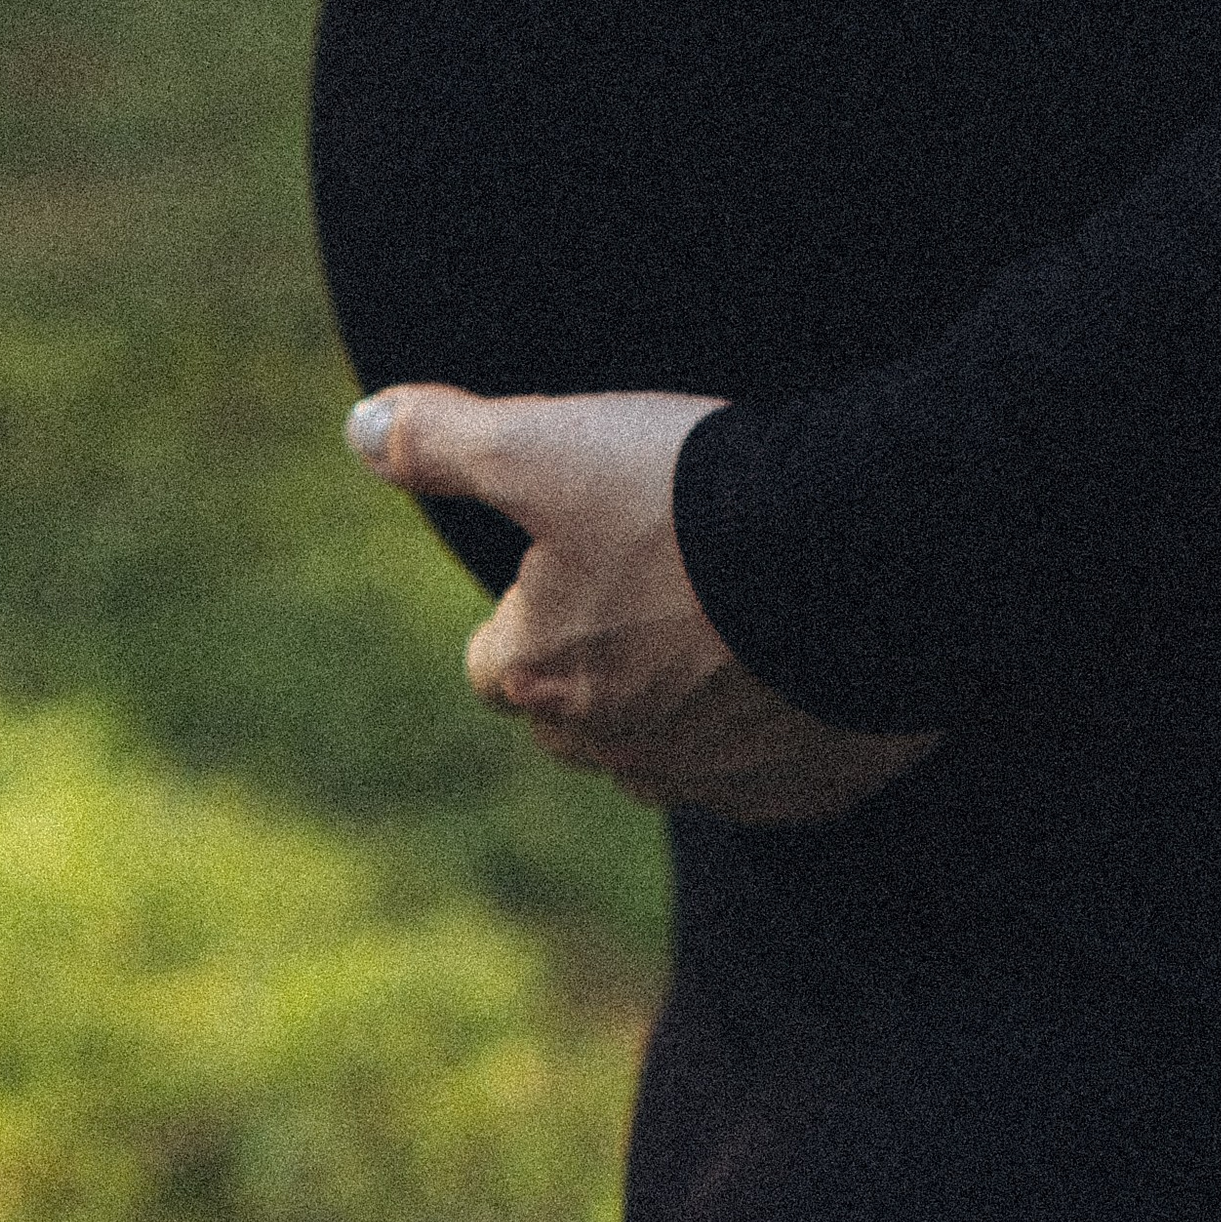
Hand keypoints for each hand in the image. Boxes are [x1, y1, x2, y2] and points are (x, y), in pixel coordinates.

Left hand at [346, 382, 945, 823]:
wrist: (863, 555)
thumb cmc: (688, 498)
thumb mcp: (546, 444)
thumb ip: (445, 441)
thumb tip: (358, 430)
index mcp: (544, 678)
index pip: (494, 664)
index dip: (522, 609)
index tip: (564, 559)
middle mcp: (620, 752)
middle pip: (577, 721)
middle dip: (596, 668)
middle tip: (650, 583)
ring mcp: (719, 781)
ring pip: (671, 753)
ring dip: (684, 703)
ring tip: (729, 618)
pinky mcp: (808, 791)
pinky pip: (770, 773)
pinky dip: (774, 730)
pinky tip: (801, 661)